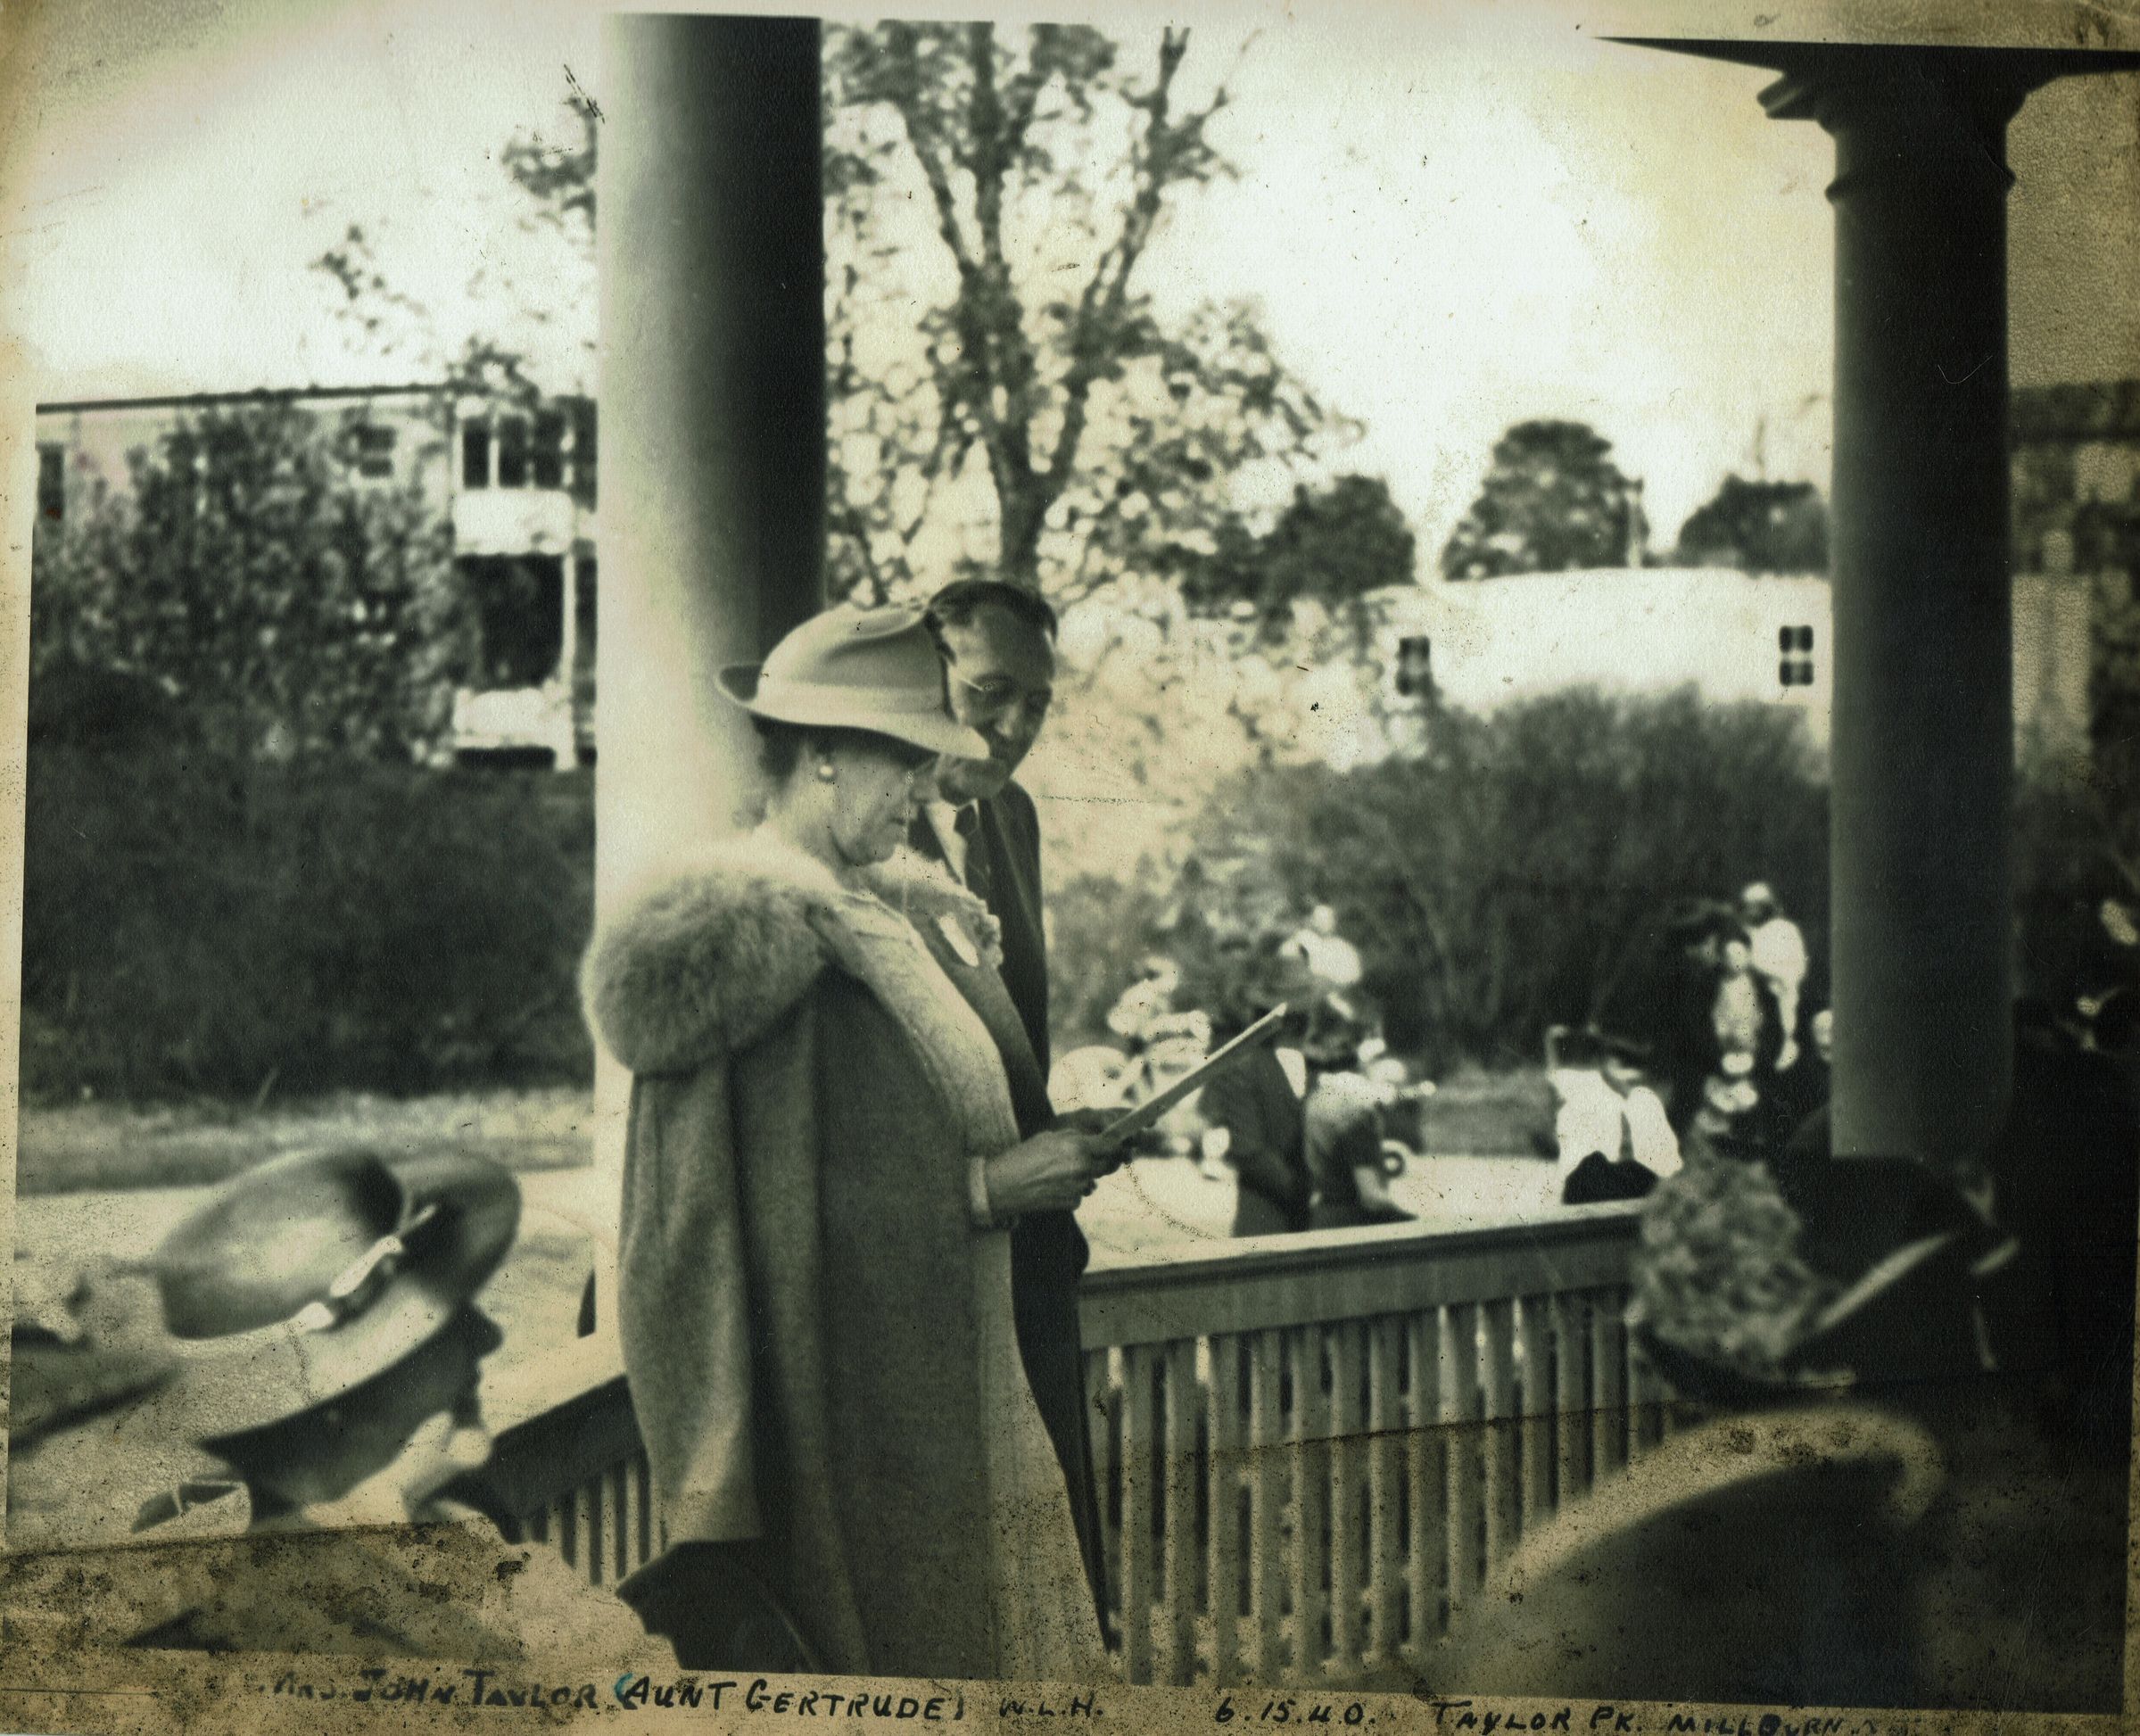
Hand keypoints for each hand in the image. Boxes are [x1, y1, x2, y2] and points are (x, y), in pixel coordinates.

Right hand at [985, 1129, 1121, 1215]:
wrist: (1003, 1186)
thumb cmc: (1022, 1157)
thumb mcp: (1048, 1138)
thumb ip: (1073, 1137)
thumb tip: (1090, 1139)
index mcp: (1077, 1146)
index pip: (1112, 1145)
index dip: (1116, 1144)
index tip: (1116, 1145)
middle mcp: (1082, 1167)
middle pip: (1109, 1164)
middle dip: (1103, 1160)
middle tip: (1090, 1157)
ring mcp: (1078, 1187)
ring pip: (1093, 1180)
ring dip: (1085, 1176)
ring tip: (1060, 1172)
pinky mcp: (1072, 1202)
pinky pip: (1081, 1194)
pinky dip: (1072, 1190)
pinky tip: (1054, 1186)